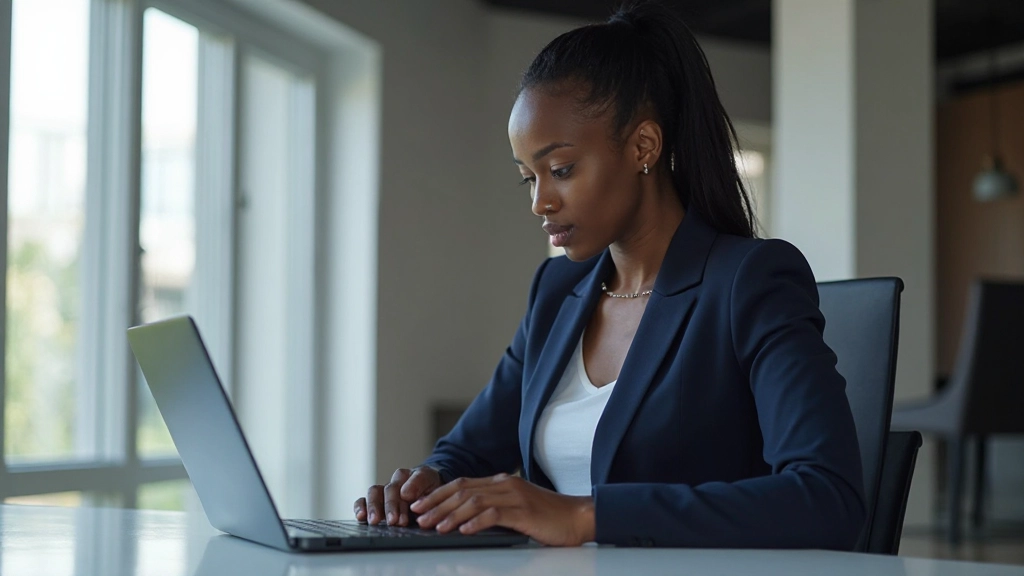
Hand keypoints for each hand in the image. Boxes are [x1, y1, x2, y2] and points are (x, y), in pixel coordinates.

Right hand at [354, 466, 441, 526]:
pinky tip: (360, 516)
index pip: (403, 485)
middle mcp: (394, 481)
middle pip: (388, 490)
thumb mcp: (432, 483)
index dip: (402, 500)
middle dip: (390, 506)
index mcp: (409, 475)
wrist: (430, 490)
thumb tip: (405, 493)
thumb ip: (420, 484)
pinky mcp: (376, 501)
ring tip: (375, 521)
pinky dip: (360, 507)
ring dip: (374, 507)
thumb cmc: (431, 488)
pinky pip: (363, 500)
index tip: (404, 510)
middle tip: (393, 521)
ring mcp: (384, 491)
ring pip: (374, 493)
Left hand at [410, 473, 594, 545]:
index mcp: (502, 482)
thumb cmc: (548, 518)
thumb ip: (494, 509)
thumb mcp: (516, 509)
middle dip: (436, 504)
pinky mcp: (524, 511)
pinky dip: (474, 522)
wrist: (579, 517)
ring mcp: (515, 496)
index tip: (419, 504)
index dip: (437, 494)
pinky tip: (462, 530)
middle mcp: (505, 484)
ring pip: (473, 501)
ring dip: (450, 514)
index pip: (462, 484)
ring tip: (434, 526)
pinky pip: (494, 514)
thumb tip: (462, 521)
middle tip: (418, 517)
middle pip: (462, 490)